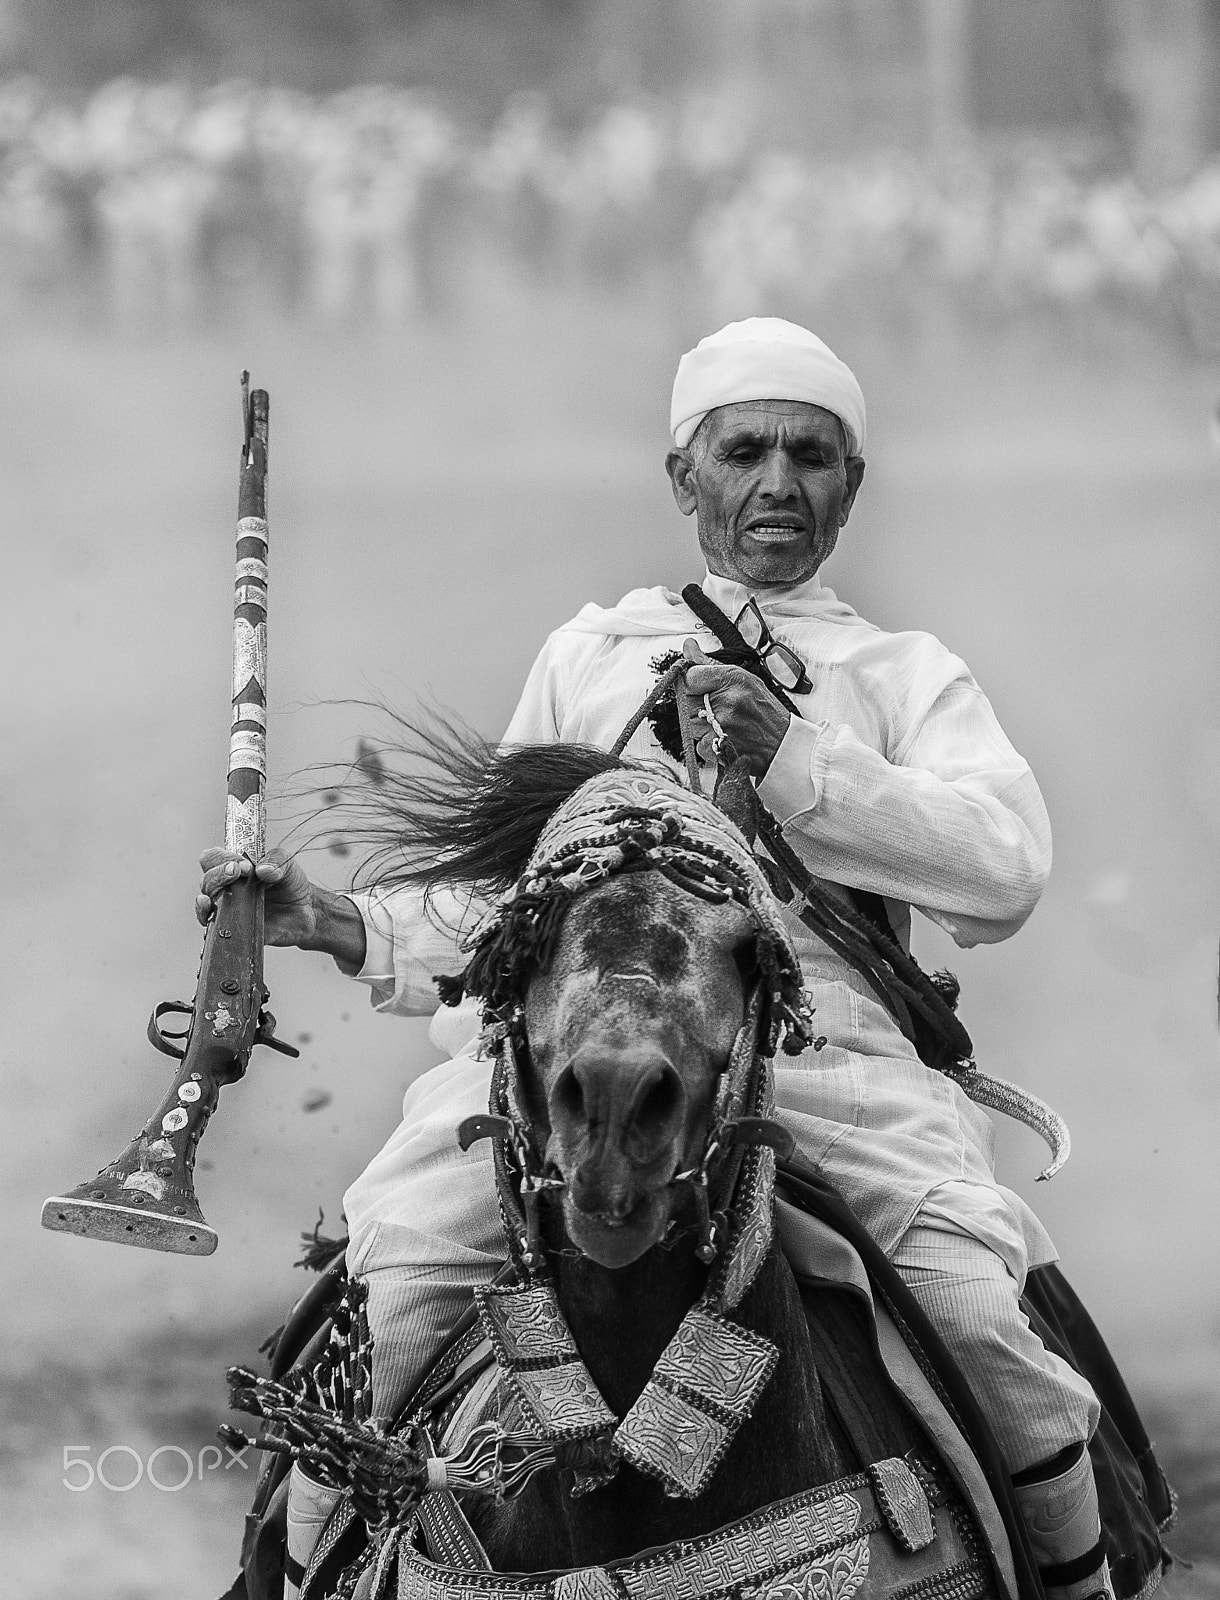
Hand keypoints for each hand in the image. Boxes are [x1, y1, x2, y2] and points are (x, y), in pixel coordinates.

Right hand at [196, 846, 319, 947]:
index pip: (213, 858)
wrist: (306, 911)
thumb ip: (276, 860)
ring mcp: (229, 910)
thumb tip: (262, 869)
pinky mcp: (235, 930)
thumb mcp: (287, 864)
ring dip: (203, 903)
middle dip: (218, 876)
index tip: (244, 865)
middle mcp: (226, 888)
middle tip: (238, 873)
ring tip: (211, 900)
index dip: (222, 859)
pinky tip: (216, 922)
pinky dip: (211, 928)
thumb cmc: (291, 884)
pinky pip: (215, 932)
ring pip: (204, 906)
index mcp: (234, 868)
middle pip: (206, 881)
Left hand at [681, 639, 790, 778]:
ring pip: (690, 724)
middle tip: (714, 708)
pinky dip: (707, 744)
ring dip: (700, 725)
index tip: (697, 687)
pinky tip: (724, 738)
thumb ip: (709, 664)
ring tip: (722, 723)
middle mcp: (728, 701)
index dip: (690, 683)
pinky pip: (698, 744)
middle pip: (686, 702)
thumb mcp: (742, 678)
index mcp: (733, 679)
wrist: (783, 743)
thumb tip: (688, 646)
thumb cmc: (763, 710)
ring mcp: (724, 726)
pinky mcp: (721, 748)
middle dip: (694, 705)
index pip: (689, 677)